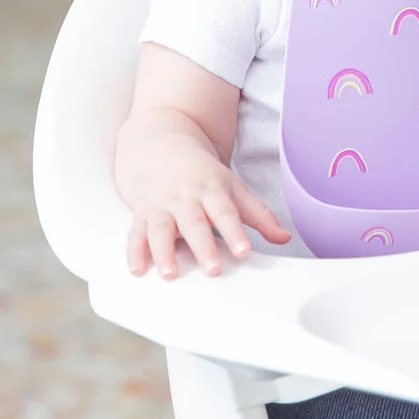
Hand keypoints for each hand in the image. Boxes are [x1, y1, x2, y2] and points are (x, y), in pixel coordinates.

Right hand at [125, 143, 292, 278]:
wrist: (163, 145)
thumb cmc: (204, 173)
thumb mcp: (233, 187)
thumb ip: (258, 215)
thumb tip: (284, 238)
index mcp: (212, 189)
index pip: (226, 212)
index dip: (235, 232)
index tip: (244, 251)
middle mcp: (186, 197)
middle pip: (195, 222)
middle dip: (203, 246)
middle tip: (213, 269)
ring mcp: (162, 205)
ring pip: (162, 228)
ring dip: (164, 251)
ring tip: (170, 274)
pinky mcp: (142, 213)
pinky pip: (136, 232)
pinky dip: (134, 251)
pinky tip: (137, 269)